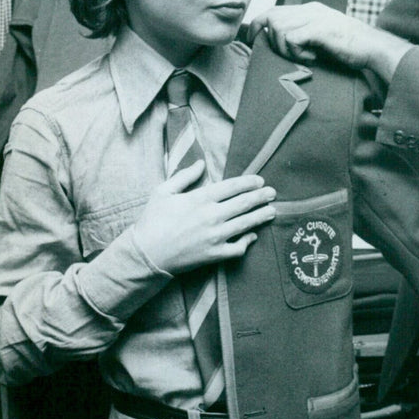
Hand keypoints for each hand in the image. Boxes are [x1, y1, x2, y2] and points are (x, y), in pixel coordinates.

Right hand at [133, 162, 276, 273]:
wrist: (146, 255)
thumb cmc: (152, 221)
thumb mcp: (163, 191)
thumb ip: (184, 176)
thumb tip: (201, 163)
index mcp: (199, 199)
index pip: (232, 187)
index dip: (249, 182)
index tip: (259, 180)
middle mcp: (211, 216)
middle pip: (244, 203)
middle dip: (261, 197)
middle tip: (272, 193)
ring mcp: (214, 237)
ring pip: (245, 224)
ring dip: (261, 216)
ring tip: (271, 211)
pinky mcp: (213, 255)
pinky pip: (237, 249)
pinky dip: (247, 242)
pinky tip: (252, 236)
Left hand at [248, 3, 410, 80]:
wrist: (374, 49)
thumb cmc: (352, 49)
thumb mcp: (324, 37)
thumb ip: (305, 35)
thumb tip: (282, 44)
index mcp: (311, 10)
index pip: (274, 11)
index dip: (258, 26)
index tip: (252, 41)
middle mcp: (311, 10)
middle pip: (271, 17)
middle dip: (269, 40)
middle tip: (281, 56)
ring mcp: (315, 18)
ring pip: (278, 28)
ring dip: (286, 49)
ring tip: (305, 58)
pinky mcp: (319, 29)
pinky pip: (291, 39)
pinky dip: (297, 53)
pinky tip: (313, 59)